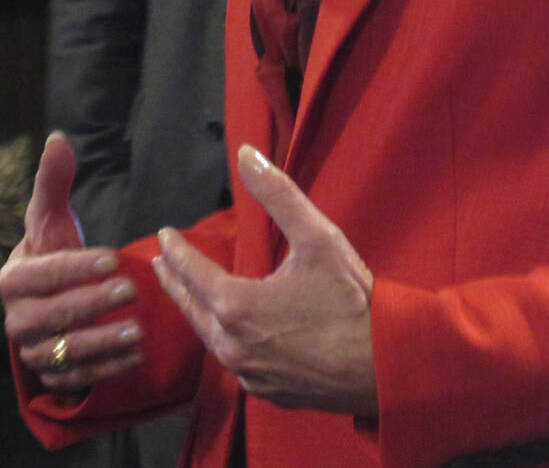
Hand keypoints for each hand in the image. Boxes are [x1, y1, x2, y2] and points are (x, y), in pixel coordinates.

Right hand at [0, 132, 142, 393]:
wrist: (48, 300)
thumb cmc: (52, 252)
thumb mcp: (51, 218)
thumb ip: (54, 181)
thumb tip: (59, 138)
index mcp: (11, 280)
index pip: (41, 275)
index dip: (76, 267)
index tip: (114, 257)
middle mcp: (16, 320)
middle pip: (51, 316)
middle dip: (91, 303)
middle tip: (131, 288)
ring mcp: (32, 351)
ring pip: (63, 351)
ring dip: (101, 342)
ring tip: (137, 329)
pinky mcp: (51, 377)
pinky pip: (76, 378)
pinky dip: (105, 370)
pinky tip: (134, 356)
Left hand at [152, 144, 377, 414]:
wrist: (387, 365)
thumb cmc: (352, 300)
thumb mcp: (318, 237)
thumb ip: (277, 194)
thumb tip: (246, 154)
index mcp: (236, 306)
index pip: (190, 272)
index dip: (176, 251)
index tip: (164, 235)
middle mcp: (232, 346)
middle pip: (192, 309)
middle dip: (175, 284)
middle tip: (162, 265)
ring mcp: (249, 375)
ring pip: (212, 340)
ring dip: (199, 314)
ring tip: (193, 296)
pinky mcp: (268, 393)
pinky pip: (237, 363)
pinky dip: (227, 341)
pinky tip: (235, 334)